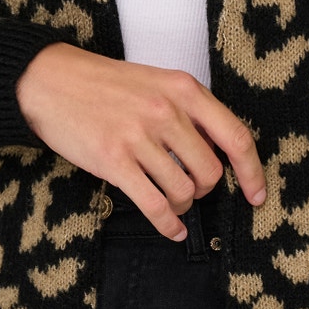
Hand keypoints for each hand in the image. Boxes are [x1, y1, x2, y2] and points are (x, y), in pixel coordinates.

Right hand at [14, 42, 266, 240]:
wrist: (52, 80)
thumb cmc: (105, 84)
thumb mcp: (157, 82)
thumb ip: (189, 112)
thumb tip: (217, 154)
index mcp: (183, 89)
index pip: (235, 137)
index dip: (252, 173)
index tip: (257, 195)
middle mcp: (166, 111)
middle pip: (211, 172)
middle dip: (204, 189)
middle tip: (190, 188)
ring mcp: (139, 136)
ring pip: (183, 191)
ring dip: (181, 204)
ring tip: (169, 199)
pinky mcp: (113, 160)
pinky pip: (154, 205)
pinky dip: (168, 224)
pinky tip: (171, 228)